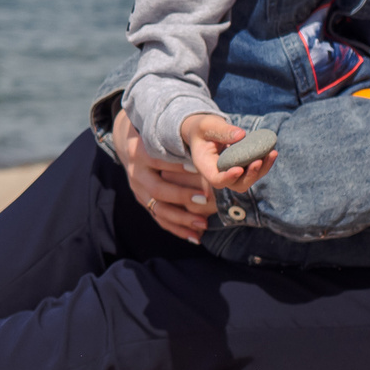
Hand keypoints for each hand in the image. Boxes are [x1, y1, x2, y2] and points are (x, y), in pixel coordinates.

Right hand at [111, 112, 214, 243]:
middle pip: (156, 189)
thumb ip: (194, 137)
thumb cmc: (161, 138)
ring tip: (203, 224)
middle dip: (181, 195)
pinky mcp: (145, 203)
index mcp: (140, 153)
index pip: (158, 161)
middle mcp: (136, 174)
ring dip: (181, 218)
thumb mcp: (172, 133)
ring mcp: (138, 191)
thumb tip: (236, 136)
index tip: (199, 170)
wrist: (133, 147)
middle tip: (204, 198)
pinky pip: (160, 220)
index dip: (178, 167)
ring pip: (158, 209)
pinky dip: (178, 229)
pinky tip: (196, 237)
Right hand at [178, 112, 274, 194]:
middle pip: (236, 185)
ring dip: (262, 170)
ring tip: (272, 153)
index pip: (216, 179)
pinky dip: (265, 163)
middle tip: (259, 161)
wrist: (205, 132)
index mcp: (205, 166)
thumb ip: (222, 131)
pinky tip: (272, 151)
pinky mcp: (242, 168)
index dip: (228, 178)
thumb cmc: (202, 128)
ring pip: (249, 180)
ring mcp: (232, 172)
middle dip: (250, 176)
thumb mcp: (207, 125)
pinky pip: (255, 170)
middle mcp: (219, 173)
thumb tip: (242, 135)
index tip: (239, 169)